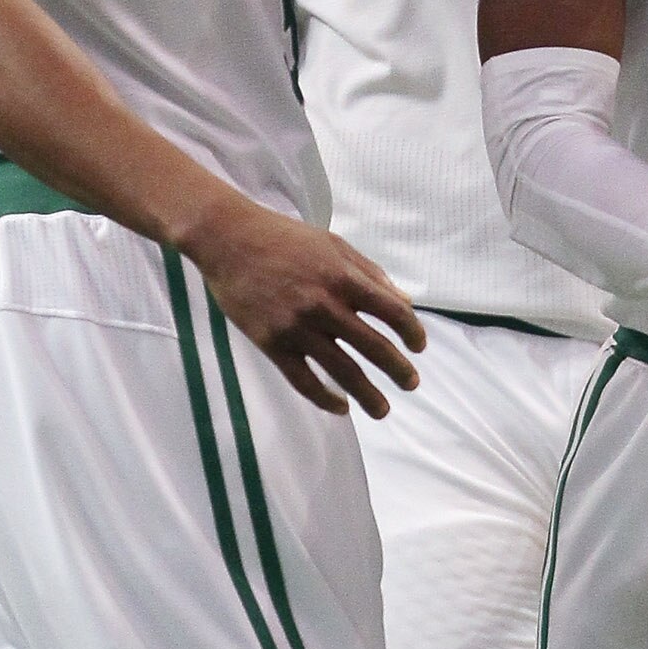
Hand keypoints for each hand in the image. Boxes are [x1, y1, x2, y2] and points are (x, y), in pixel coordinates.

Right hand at [188, 197, 426, 415]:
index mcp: (343, 278)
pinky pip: (303, 380)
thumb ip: (370, 274)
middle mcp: (325, 305)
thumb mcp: (334, 245)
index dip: (412, 333)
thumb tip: (404, 303)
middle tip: (412, 384)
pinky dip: (325, 399)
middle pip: (374, 347)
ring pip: (342, 371)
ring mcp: (297, 328)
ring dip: (367, 395)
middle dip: (398, 370)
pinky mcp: (272, 344)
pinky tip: (340, 407)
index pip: (392, 312)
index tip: (418, 347)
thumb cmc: (285, 238)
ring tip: (382, 410)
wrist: (229, 240)